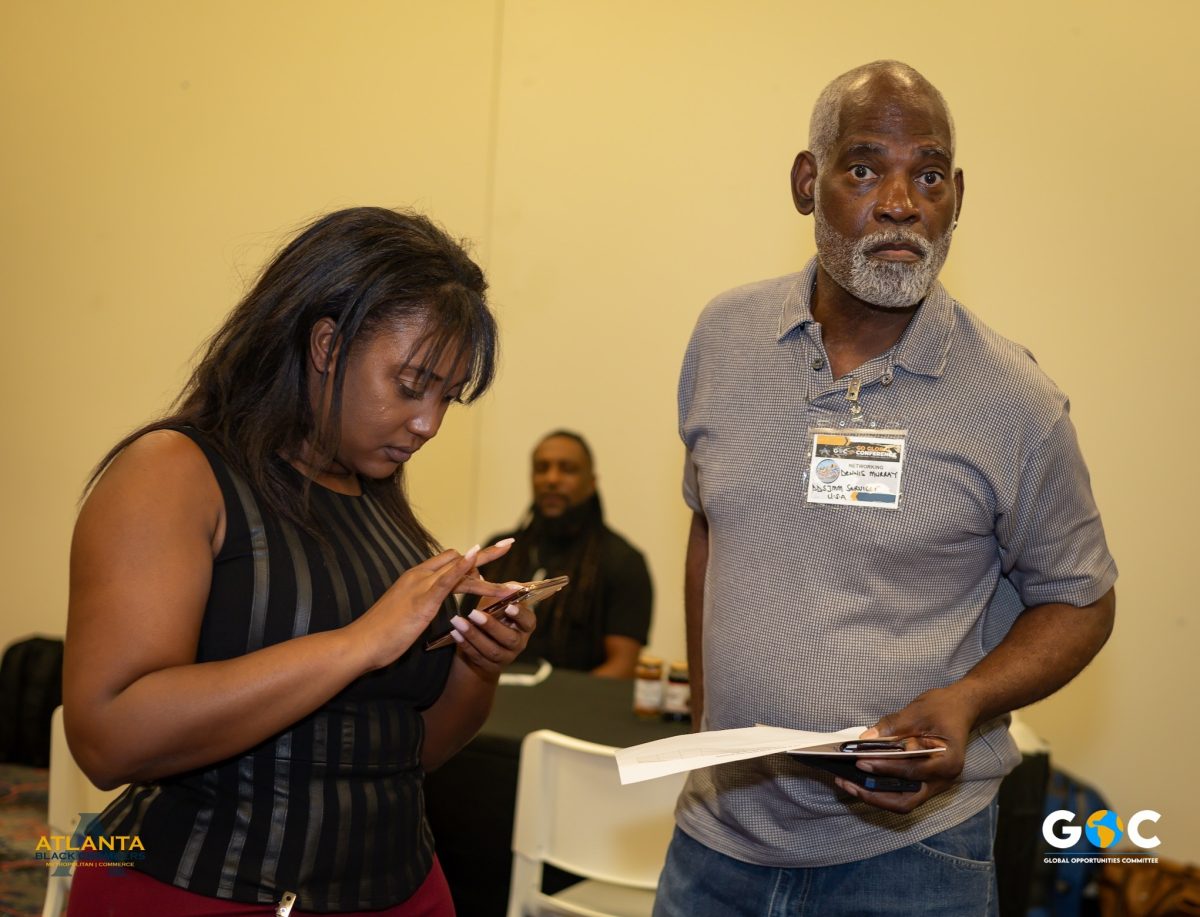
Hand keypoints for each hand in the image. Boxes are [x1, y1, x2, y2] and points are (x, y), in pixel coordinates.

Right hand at [352, 545, 503, 670]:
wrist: (360, 643)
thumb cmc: (380, 633)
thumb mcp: (404, 614)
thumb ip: (418, 604)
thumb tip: (427, 606)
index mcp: (415, 578)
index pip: (448, 561)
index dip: (469, 564)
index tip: (487, 567)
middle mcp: (419, 575)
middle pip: (457, 558)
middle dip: (486, 554)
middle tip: (509, 544)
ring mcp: (420, 585)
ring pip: (460, 570)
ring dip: (488, 569)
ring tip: (512, 579)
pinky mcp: (421, 599)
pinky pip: (446, 579)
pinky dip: (462, 566)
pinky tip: (476, 558)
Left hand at [443, 578, 536, 677]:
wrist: (482, 647)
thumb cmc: (491, 617)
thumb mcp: (497, 604)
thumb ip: (496, 589)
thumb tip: (482, 563)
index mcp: (525, 625)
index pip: (528, 620)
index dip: (520, 614)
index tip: (509, 605)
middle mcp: (519, 643)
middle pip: (509, 637)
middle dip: (491, 625)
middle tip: (473, 612)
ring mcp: (505, 657)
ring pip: (491, 649)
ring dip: (473, 635)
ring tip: (457, 621)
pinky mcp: (489, 667)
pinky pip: (477, 657)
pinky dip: (465, 645)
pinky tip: (454, 634)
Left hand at [833, 685, 980, 813]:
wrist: (961, 708)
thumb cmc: (943, 708)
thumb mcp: (917, 711)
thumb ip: (892, 726)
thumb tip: (865, 739)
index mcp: (947, 762)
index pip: (912, 771)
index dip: (885, 768)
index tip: (860, 761)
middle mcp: (943, 780)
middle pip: (906, 800)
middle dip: (875, 795)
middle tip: (847, 783)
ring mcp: (934, 784)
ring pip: (902, 801)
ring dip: (875, 796)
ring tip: (847, 784)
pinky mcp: (925, 782)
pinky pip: (902, 792)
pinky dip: (881, 789)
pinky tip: (861, 780)